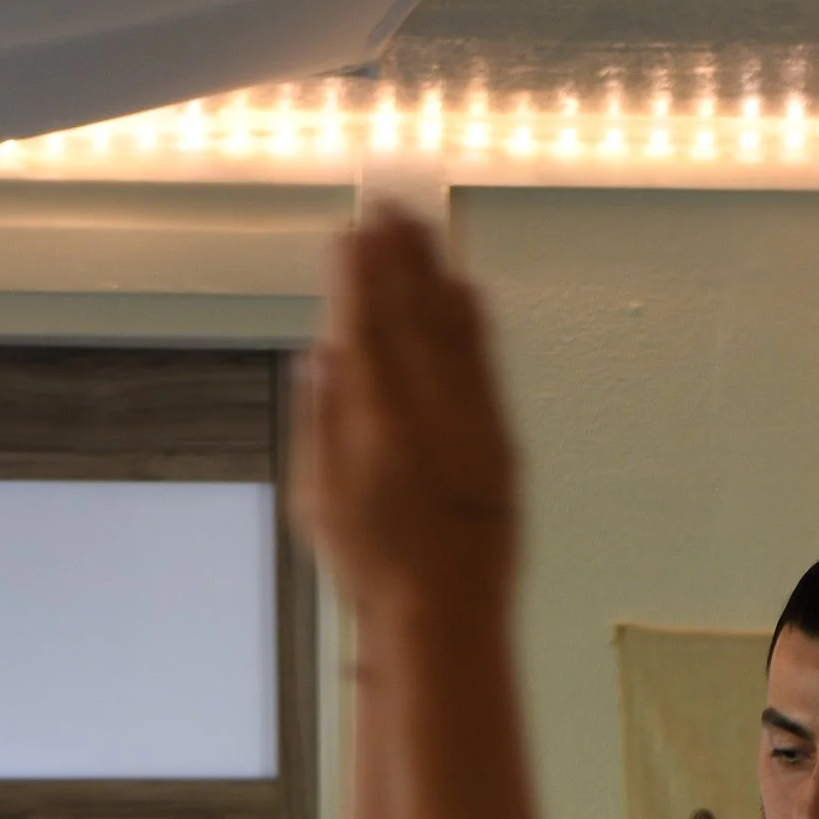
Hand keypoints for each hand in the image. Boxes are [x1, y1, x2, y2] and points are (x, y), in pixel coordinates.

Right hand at [291, 207, 517, 619]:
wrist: (446, 617)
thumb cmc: (373, 569)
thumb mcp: (317, 501)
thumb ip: (318, 421)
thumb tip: (321, 355)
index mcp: (371, 421)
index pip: (362, 324)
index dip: (356, 271)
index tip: (348, 230)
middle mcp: (424, 409)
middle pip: (409, 310)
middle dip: (397, 253)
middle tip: (386, 202)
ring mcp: (468, 420)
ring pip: (451, 325)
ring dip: (435, 269)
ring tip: (422, 223)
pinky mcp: (500, 438)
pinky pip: (486, 361)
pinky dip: (474, 318)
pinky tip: (466, 285)